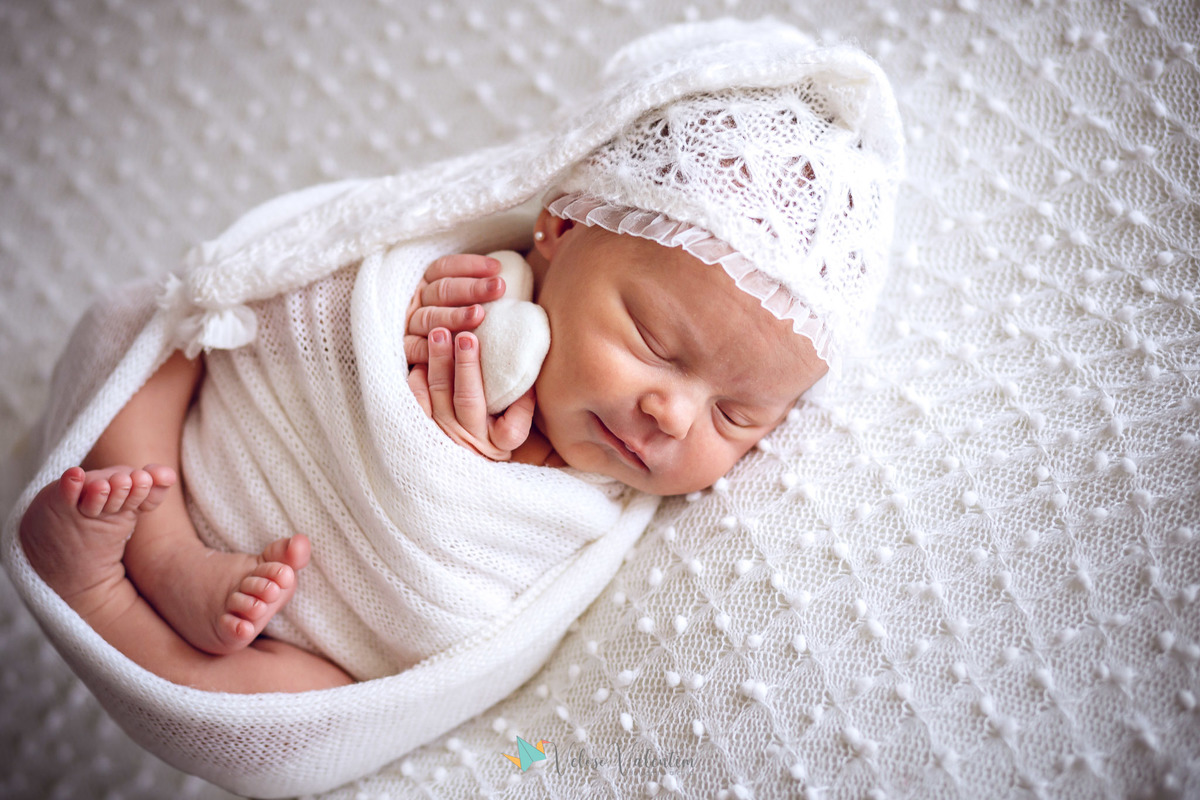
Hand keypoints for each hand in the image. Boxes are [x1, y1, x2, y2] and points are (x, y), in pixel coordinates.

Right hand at [405, 255, 505, 364]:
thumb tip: (507, 278)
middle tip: (498, 287)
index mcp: (429, 286)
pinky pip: (413, 347)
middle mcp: (416, 303)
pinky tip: (451, 348)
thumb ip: (482, 294)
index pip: (444, 268)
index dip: (470, 265)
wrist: (435, 379)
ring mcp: (407, 326)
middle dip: (471, 288)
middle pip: (441, 290)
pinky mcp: (402, 349)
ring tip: (479, 315)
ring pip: (428, 317)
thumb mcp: (466, 307)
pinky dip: (431, 347)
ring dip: (454, 315)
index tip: (497, 268)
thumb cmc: (462, 335)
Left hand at [408, 328, 535, 460]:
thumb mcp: (514, 425)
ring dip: (438, 361)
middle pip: (468, 400)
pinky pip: (416, 401)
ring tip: (439, 333)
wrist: (455, 463)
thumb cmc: (494, 431)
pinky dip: (418, 379)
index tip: (521, 374)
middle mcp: (470, 440)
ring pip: (439, 394)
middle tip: (466, 337)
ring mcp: (443, 434)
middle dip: (466, 366)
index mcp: (499, 442)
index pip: (512, 428)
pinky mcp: (420, 428)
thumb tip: (531, 364)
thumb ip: (524, 402)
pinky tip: (422, 359)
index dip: (520, 403)